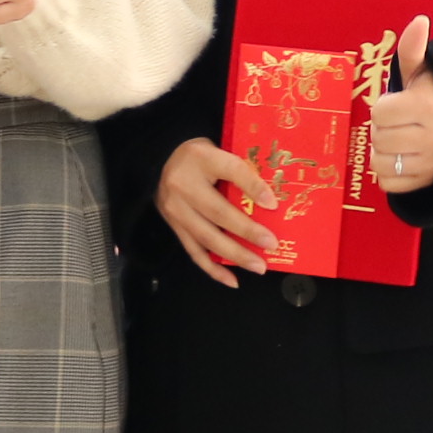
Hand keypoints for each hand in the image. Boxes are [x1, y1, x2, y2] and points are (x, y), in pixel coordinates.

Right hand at [155, 136, 283, 285]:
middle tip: (272, 245)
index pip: (231, 170)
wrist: (160, 161)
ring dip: (234, 254)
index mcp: (201, 158)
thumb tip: (272, 199)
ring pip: (206, 236)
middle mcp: (184, 185)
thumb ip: (242, 171)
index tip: (272, 203)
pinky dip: (213, 268)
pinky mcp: (174, 226)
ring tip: (258, 265)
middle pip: (218, 211)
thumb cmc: (198, 157)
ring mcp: (176, 209)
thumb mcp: (219, 152)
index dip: (252, 187)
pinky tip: (232, 280)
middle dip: (247, 231)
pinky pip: (193, 251)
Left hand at [366, 16, 432, 196]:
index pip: (380, 112)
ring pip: (381, 163)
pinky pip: (389, 183)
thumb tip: (418, 21)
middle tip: (395, 122)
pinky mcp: (431, 181)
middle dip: (382, 128)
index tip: (394, 103)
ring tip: (397, 140)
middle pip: (379, 137)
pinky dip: (388, 173)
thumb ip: (414, 49)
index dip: (382, 106)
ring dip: (382, 151)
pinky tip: (400, 158)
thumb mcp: (427, 69)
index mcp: (431, 106)